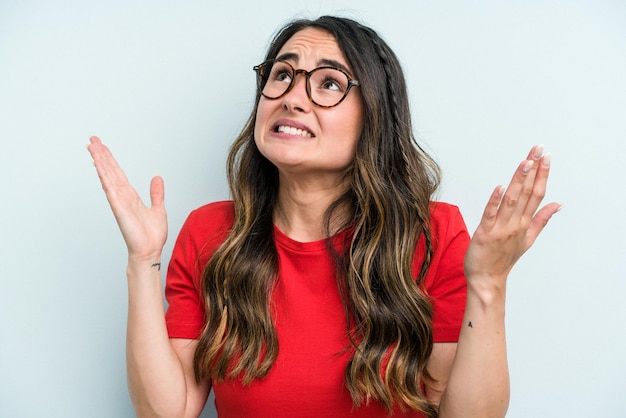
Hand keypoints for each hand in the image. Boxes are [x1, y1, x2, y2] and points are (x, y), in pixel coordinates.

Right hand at [87, 136, 167, 261]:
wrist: (150, 251)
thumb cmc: (152, 236)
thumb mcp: (158, 208)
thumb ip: (156, 193)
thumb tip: (156, 178)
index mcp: (130, 196)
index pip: (118, 173)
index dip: (110, 159)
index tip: (102, 147)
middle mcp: (122, 196)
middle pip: (109, 171)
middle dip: (101, 155)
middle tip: (92, 139)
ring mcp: (119, 201)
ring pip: (107, 176)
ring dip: (99, 161)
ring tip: (91, 146)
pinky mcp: (119, 208)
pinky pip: (110, 189)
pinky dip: (104, 177)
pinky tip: (98, 165)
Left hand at [464, 145, 560, 290]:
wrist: (487, 279)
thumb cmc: (504, 258)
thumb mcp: (528, 238)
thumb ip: (542, 219)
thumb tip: (558, 204)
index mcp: (525, 223)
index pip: (537, 194)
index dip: (542, 174)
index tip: (546, 157)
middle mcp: (516, 223)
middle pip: (527, 192)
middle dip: (533, 170)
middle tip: (538, 150)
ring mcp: (501, 228)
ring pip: (512, 200)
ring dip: (518, 181)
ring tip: (525, 162)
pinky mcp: (485, 233)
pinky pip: (490, 214)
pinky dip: (496, 201)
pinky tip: (501, 187)